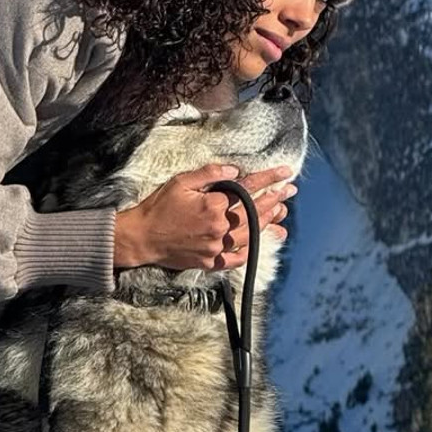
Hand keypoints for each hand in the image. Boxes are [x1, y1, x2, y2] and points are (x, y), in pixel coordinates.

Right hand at [114, 163, 295, 271]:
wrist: (142, 238)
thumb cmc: (158, 207)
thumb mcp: (180, 182)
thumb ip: (209, 174)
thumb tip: (234, 170)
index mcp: (213, 205)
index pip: (248, 188)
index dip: (269, 179)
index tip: (286, 173)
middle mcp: (219, 227)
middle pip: (255, 212)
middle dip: (275, 200)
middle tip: (289, 191)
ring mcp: (216, 247)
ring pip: (251, 235)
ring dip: (268, 223)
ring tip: (280, 213)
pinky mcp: (210, 262)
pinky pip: (238, 258)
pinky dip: (251, 249)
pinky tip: (261, 240)